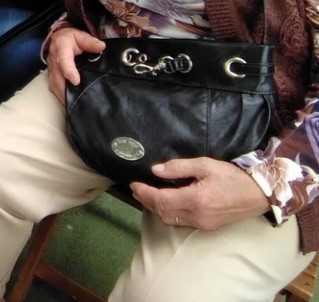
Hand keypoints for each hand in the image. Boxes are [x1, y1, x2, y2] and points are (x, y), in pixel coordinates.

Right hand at [45, 26, 105, 103]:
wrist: (58, 39)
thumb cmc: (71, 38)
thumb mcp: (80, 36)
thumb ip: (90, 42)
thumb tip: (101, 46)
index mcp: (61, 48)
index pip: (63, 60)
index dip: (68, 70)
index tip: (75, 81)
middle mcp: (54, 60)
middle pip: (57, 77)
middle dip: (64, 89)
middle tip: (75, 101)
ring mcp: (51, 69)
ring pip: (54, 84)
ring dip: (62, 95)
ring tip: (73, 105)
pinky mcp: (51, 76)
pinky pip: (54, 88)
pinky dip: (60, 96)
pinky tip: (68, 104)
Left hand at [131, 158, 269, 230]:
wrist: (258, 194)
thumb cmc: (233, 177)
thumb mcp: (205, 165)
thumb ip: (179, 167)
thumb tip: (155, 170)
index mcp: (195, 200)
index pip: (161, 200)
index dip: (144, 192)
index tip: (134, 183)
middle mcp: (197, 215)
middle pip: (162, 212)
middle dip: (146, 201)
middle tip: (136, 189)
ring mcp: (202, 223)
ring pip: (170, 220)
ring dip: (156, 209)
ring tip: (146, 195)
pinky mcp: (207, 226)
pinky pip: (181, 222)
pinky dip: (168, 214)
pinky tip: (165, 204)